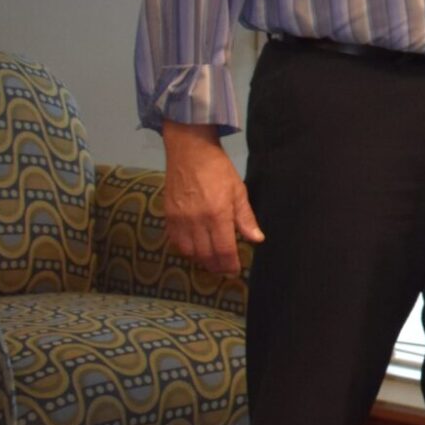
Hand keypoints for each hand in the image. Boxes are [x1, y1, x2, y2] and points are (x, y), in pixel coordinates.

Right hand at [159, 122, 263, 276]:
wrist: (189, 153)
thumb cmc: (218, 170)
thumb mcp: (238, 191)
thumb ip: (245, 218)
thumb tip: (257, 239)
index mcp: (217, 215)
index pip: (224, 249)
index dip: (230, 264)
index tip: (235, 271)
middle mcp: (196, 221)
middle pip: (205, 255)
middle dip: (216, 266)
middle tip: (224, 270)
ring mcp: (179, 220)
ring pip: (188, 252)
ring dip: (200, 260)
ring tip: (211, 261)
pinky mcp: (167, 216)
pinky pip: (175, 241)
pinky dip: (185, 250)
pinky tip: (195, 249)